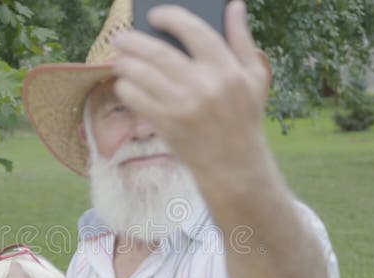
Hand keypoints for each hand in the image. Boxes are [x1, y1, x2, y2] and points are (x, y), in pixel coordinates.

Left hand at [112, 1, 271, 179]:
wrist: (234, 165)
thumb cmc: (243, 117)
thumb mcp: (254, 77)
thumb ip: (242, 39)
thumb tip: (234, 5)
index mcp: (227, 70)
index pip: (194, 31)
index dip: (170, 17)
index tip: (155, 15)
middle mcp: (204, 87)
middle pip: (158, 52)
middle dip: (133, 41)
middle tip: (121, 38)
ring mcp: (183, 107)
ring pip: (142, 74)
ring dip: (124, 63)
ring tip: (119, 59)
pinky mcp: (167, 126)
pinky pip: (136, 99)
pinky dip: (125, 88)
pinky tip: (124, 84)